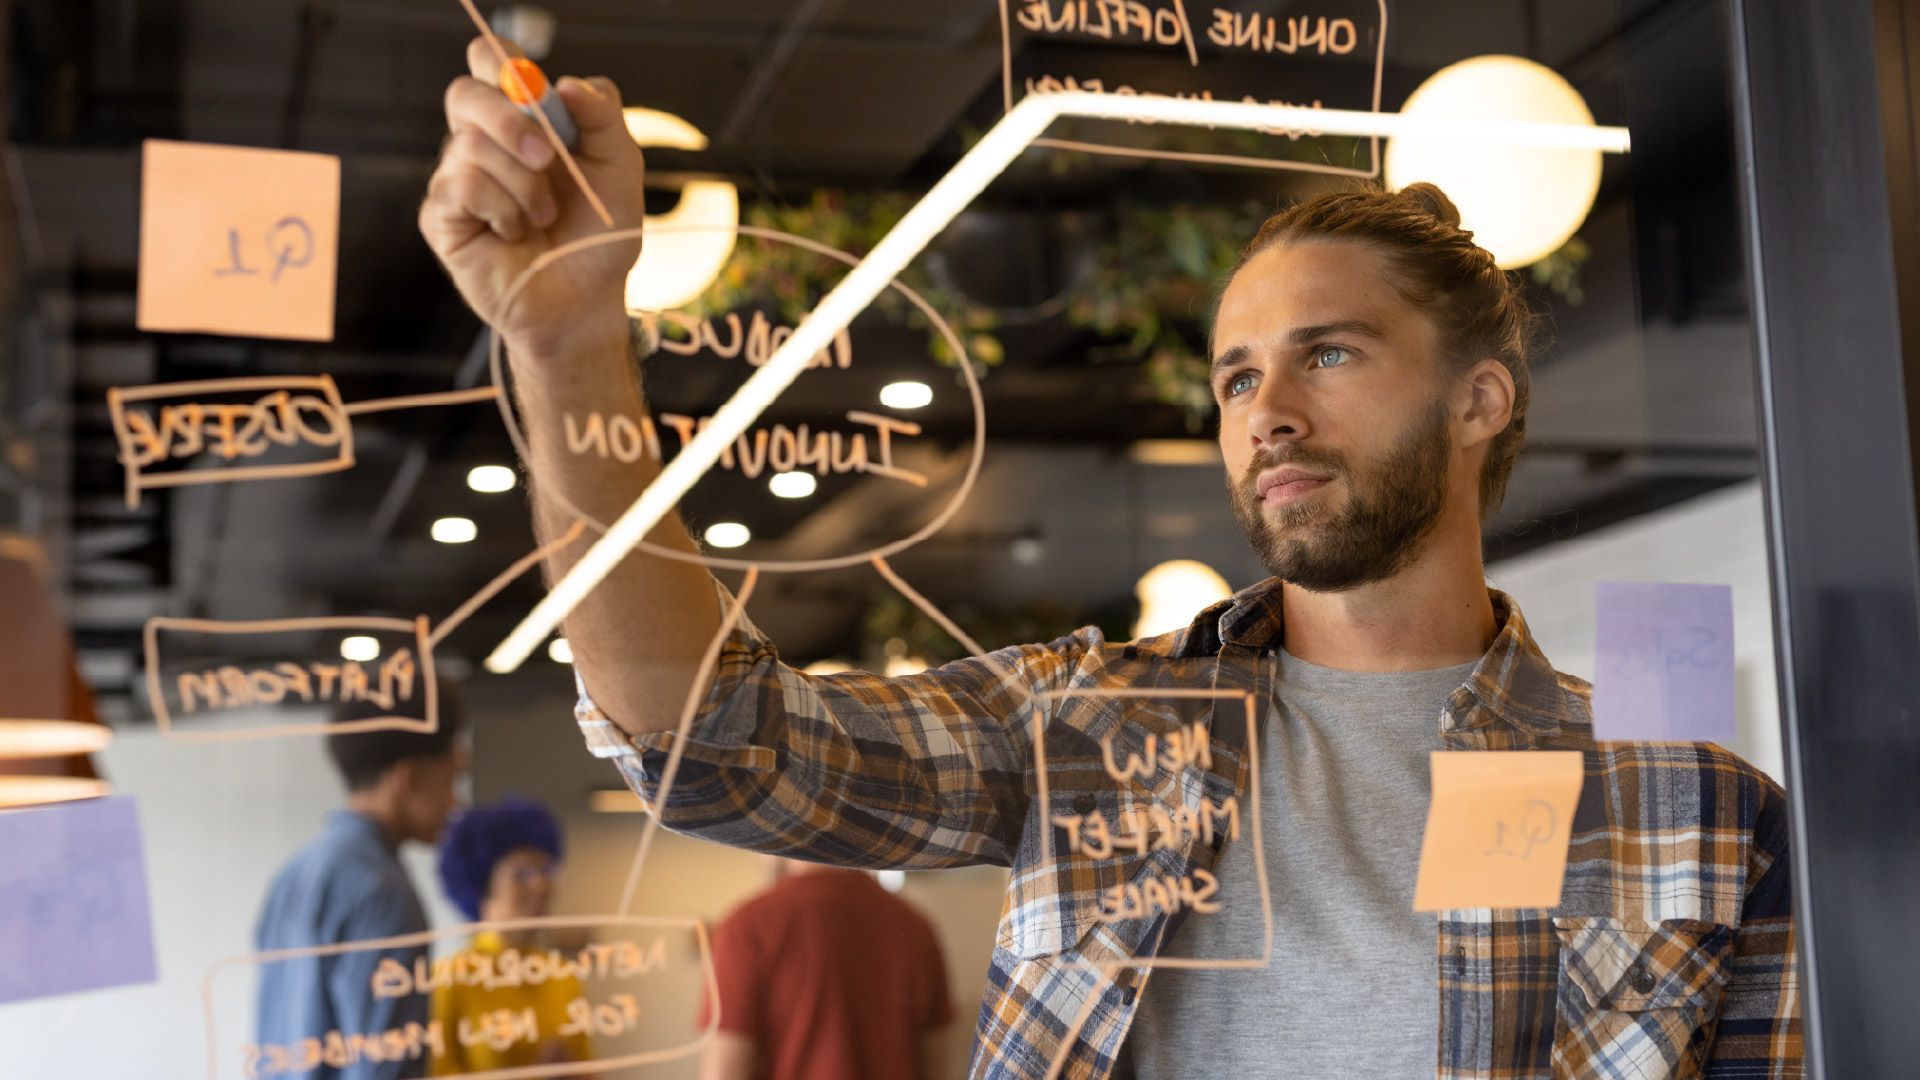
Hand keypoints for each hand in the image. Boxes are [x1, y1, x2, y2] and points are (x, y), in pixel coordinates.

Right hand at [419, 37, 645, 357]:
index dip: (498, 59)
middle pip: (465, 94)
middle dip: (509, 120)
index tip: (532, 87)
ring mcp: (456, 177)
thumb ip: (602, 116)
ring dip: (523, 185)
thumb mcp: (619, 168)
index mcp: (521, 119)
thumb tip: (568, 82)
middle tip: (548, 158)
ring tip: (545, 218)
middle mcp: (481, 142)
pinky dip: (502, 210)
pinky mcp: (442, 216)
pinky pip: (460, 187)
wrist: (587, 299)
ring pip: (469, 147)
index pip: (489, 63)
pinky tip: (515, 232)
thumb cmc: (599, 232)